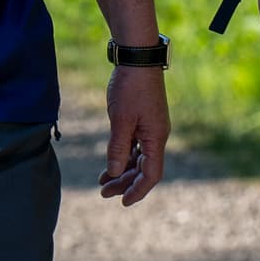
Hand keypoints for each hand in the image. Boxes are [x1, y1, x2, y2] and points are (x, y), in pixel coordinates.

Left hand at [99, 65, 169, 204]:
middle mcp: (157, 135)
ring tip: (103, 181)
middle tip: (103, 193)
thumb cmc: (131, 87)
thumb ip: (118, 147)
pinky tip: (110, 162)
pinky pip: (135, 145)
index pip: (151, 174)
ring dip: (122, 171)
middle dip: (125, 183)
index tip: (123, 203)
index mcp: (156, 138)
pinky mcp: (143, 120)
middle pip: (144, 169)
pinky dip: (123, 156)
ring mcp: (150, 128)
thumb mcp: (120, 120)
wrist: (137, 57)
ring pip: (138, 158)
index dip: (138, 191)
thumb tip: (114, 172)